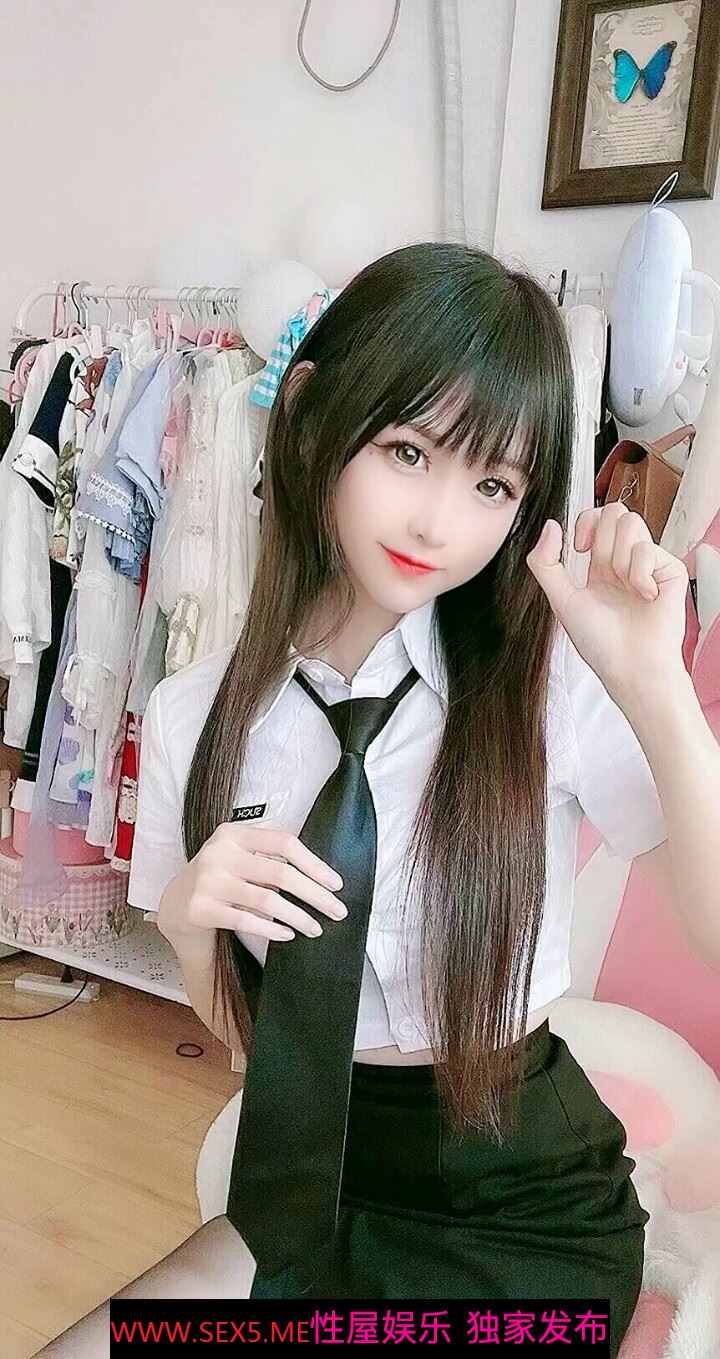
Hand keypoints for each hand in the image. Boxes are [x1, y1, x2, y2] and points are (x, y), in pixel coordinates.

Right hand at [157, 824, 346, 944]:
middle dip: (315, 895)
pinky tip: (288, 935)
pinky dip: (271, 929)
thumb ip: (270, 860)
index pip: (285, 843)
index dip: (314, 864)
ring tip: (315, 928)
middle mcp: (220, 852)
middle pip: (281, 873)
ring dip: (298, 916)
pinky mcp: (200, 908)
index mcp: (235, 833)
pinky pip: (245, 920)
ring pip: (267, 900)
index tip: (336, 884)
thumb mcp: (240, 857)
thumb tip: (321, 881)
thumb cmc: (220, 877)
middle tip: (337, 911)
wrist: (176, 902)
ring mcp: (208, 880)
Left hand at [525, 503, 689, 703]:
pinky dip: (640, 573)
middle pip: (615, 512)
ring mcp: (648, 565)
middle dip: (602, 537)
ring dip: (619, 557)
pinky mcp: (670, 570)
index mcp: (600, 567)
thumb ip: (545, 563)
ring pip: (631, 523)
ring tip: (625, 587)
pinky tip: (644, 595)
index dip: (586, 523)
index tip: (581, 548)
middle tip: (603, 568)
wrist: (631, 666)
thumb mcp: (562, 601)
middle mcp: (624, 562)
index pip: (596, 518)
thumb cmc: (601, 643)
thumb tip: (550, 526)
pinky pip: (648, 548)